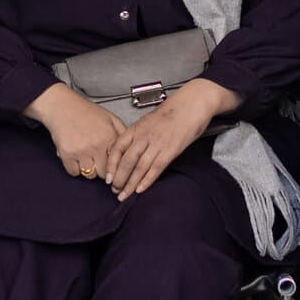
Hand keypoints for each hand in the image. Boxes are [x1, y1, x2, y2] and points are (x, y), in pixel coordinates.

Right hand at [24, 83, 124, 179]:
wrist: (62, 106)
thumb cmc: (85, 111)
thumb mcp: (110, 118)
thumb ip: (122, 133)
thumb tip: (131, 148)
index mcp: (109, 136)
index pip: (118, 163)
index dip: (117, 168)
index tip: (115, 170)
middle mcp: (96, 145)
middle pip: (104, 173)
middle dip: (103, 170)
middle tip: (99, 162)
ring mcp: (81, 150)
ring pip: (89, 174)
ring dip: (88, 169)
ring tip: (86, 157)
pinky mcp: (67, 154)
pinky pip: (73, 172)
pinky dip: (74, 167)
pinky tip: (76, 157)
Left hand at [105, 79, 240, 200]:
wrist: (192, 104)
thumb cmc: (171, 113)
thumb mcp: (149, 121)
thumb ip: (138, 135)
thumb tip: (127, 151)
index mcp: (136, 128)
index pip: (117, 148)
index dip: (111, 165)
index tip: (107, 177)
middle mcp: (144, 136)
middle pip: (126, 161)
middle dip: (119, 178)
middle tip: (115, 190)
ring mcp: (157, 143)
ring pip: (139, 167)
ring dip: (130, 184)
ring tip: (124, 195)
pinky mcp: (171, 150)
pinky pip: (156, 168)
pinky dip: (147, 180)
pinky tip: (140, 190)